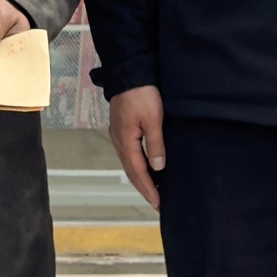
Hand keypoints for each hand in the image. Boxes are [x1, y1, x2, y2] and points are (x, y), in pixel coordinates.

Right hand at [107, 86, 167, 210]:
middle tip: (155, 202)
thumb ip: (155, 144)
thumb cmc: (142, 94)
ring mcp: (119, 135)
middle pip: (131, 171)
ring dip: (140, 178)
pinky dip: (137, 165)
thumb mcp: (153, 119)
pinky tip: (145, 168)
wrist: (129, 72)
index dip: (149, 188)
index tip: (158, 203)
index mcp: (126, 141)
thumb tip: (158, 167)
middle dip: (143, 188)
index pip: (138, 172)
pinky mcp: (122, 129)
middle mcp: (119, 141)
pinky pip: (129, 154)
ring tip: (152, 189)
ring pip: (129, 163)